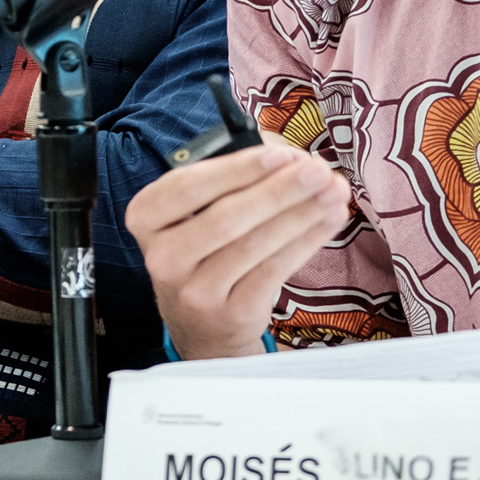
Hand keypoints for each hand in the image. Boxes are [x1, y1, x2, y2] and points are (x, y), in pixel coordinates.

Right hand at [127, 141, 353, 360]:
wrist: (202, 325)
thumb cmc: (205, 250)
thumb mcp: (198, 212)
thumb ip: (235, 179)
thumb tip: (290, 159)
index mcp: (146, 217)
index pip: (189, 186)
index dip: (237, 169)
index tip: (281, 155)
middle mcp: (163, 257)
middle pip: (225, 218)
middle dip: (278, 190)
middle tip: (317, 170)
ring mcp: (195, 290)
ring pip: (255, 245)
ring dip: (301, 213)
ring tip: (333, 191)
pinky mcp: (231, 313)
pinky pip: (275, 270)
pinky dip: (307, 240)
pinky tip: (330, 219)